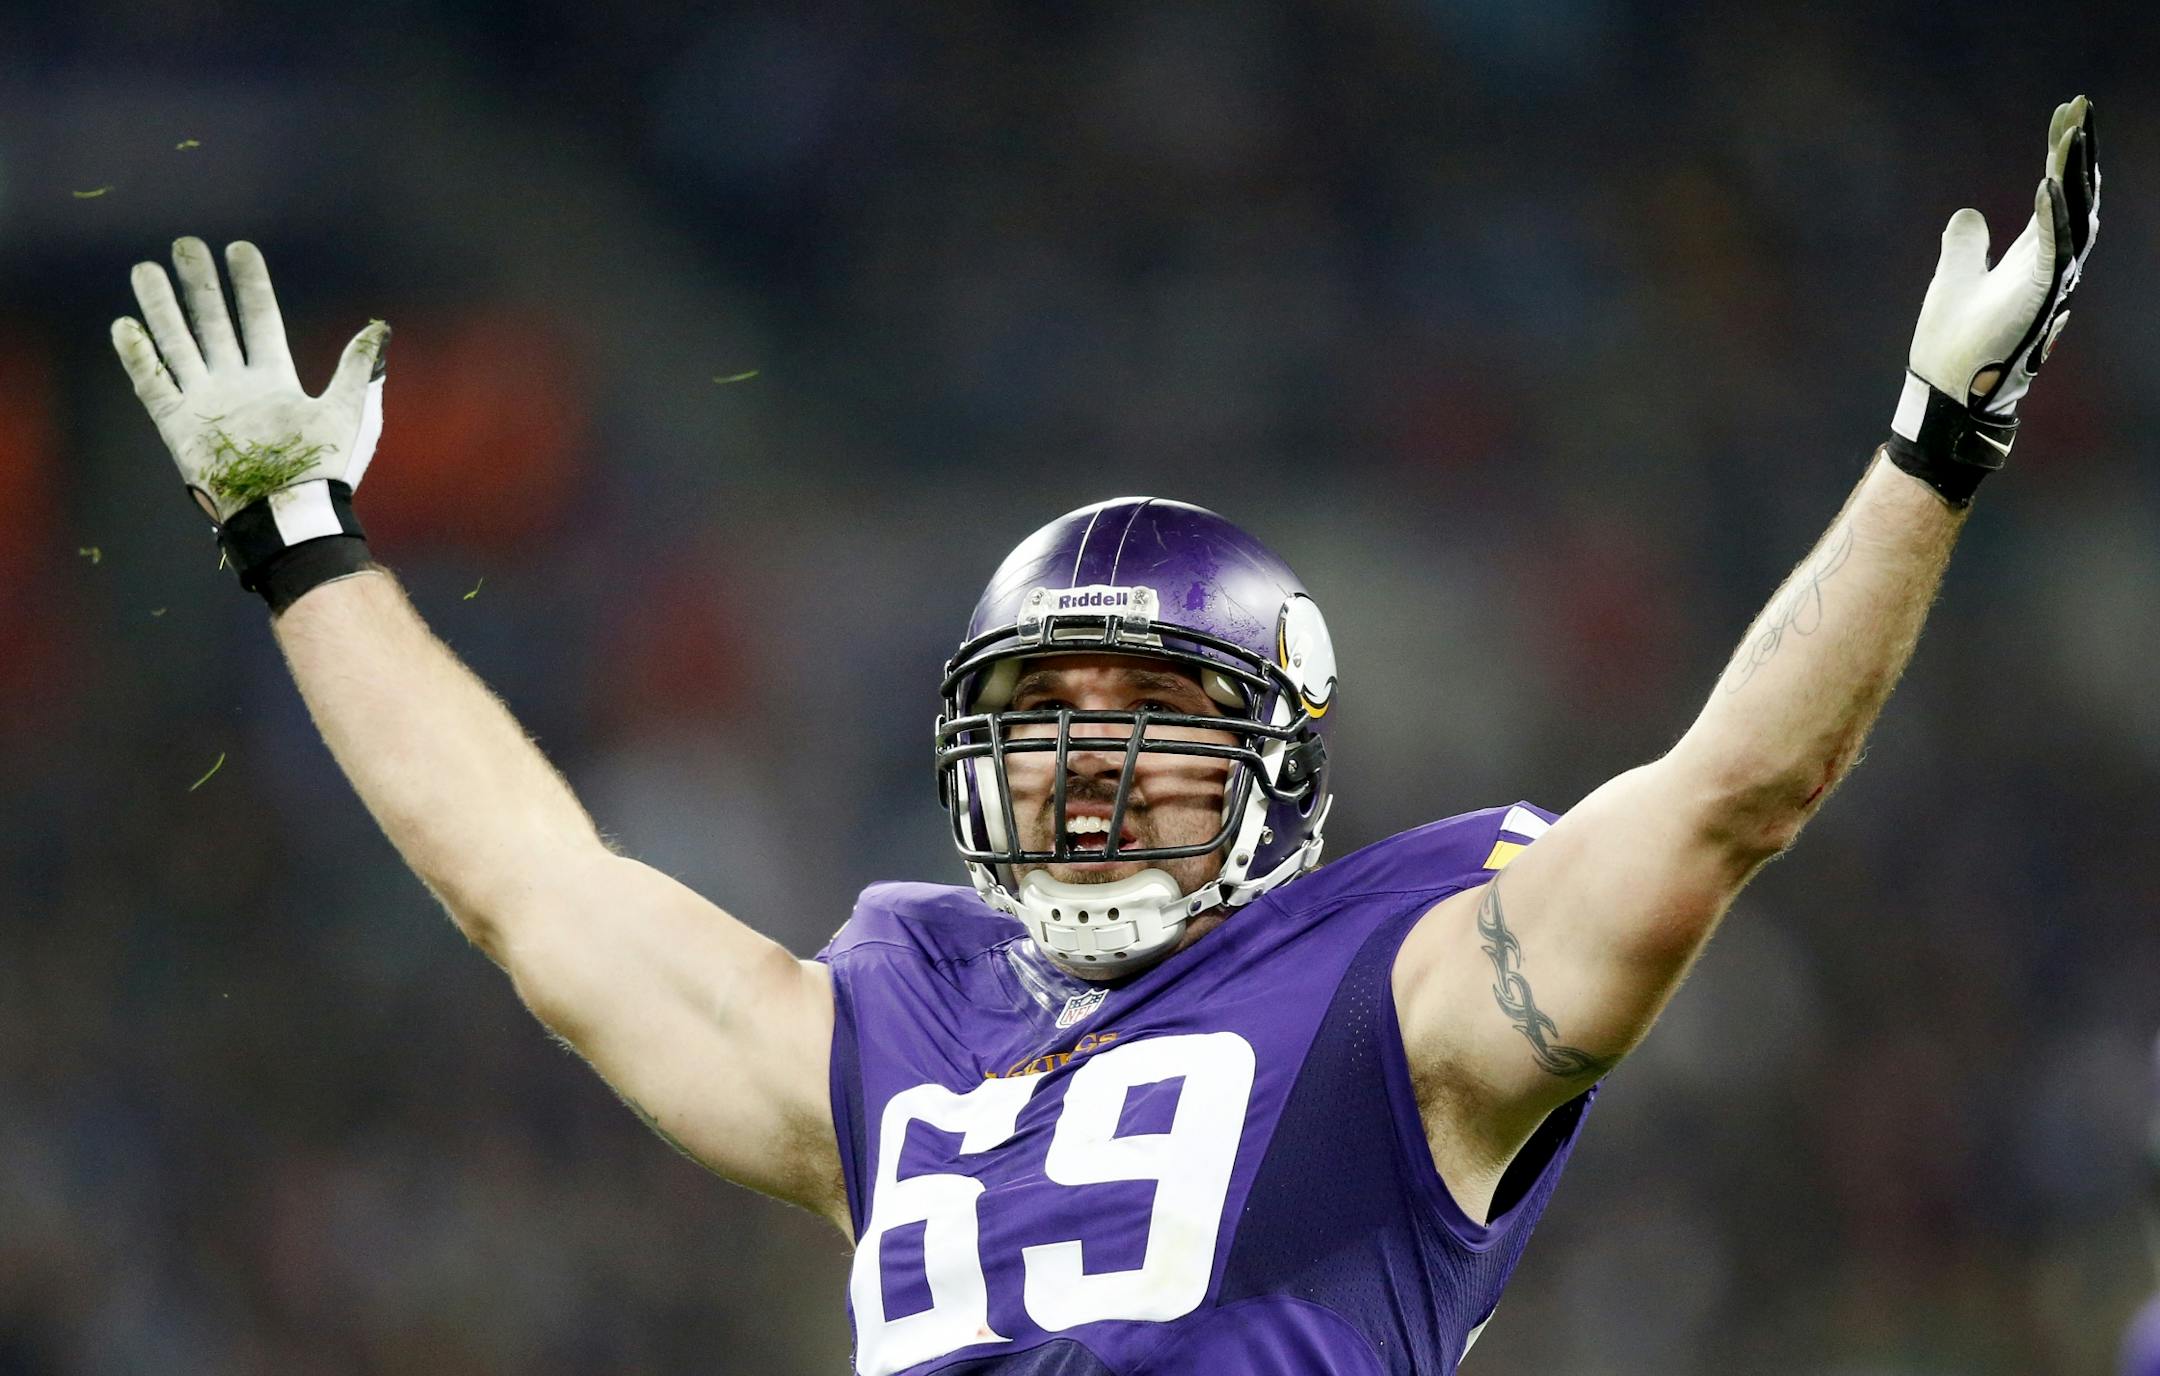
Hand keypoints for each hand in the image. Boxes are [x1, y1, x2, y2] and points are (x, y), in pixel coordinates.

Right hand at [111, 237, 387, 526]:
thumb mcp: (351, 411)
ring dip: (162, 308)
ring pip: (178, 344)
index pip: (259, 318)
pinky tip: (124, 327)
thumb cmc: (324, 468)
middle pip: (212, 323)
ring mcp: (206, 402)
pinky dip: (139, 357)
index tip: (240, 248)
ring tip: (146, 271)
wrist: (290, 512)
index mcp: (275, 378)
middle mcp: (237, 384)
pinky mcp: (179, 425)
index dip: (250, 284)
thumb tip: (379, 328)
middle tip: (185, 246)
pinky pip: (153, 385)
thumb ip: (358, 368)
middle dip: (199, 285)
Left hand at [1907, 95, 2098, 417]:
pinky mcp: (2036, 302)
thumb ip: (1965, 245)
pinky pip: (2052, 252)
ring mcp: (2048, 283)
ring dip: (2072, 174)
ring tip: (2073, 133)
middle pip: (2074, 196)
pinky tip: (2048, 184)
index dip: (2063, 153)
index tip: (2067, 112)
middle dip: (2078, 152)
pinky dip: (2052, 218)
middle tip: (2080, 107)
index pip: (2057, 192)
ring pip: (2072, 217)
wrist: (1945, 393)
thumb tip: (1967, 214)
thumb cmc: (1952, 343)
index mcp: (2033, 256)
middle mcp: (2050, 265)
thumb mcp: (1953, 278)